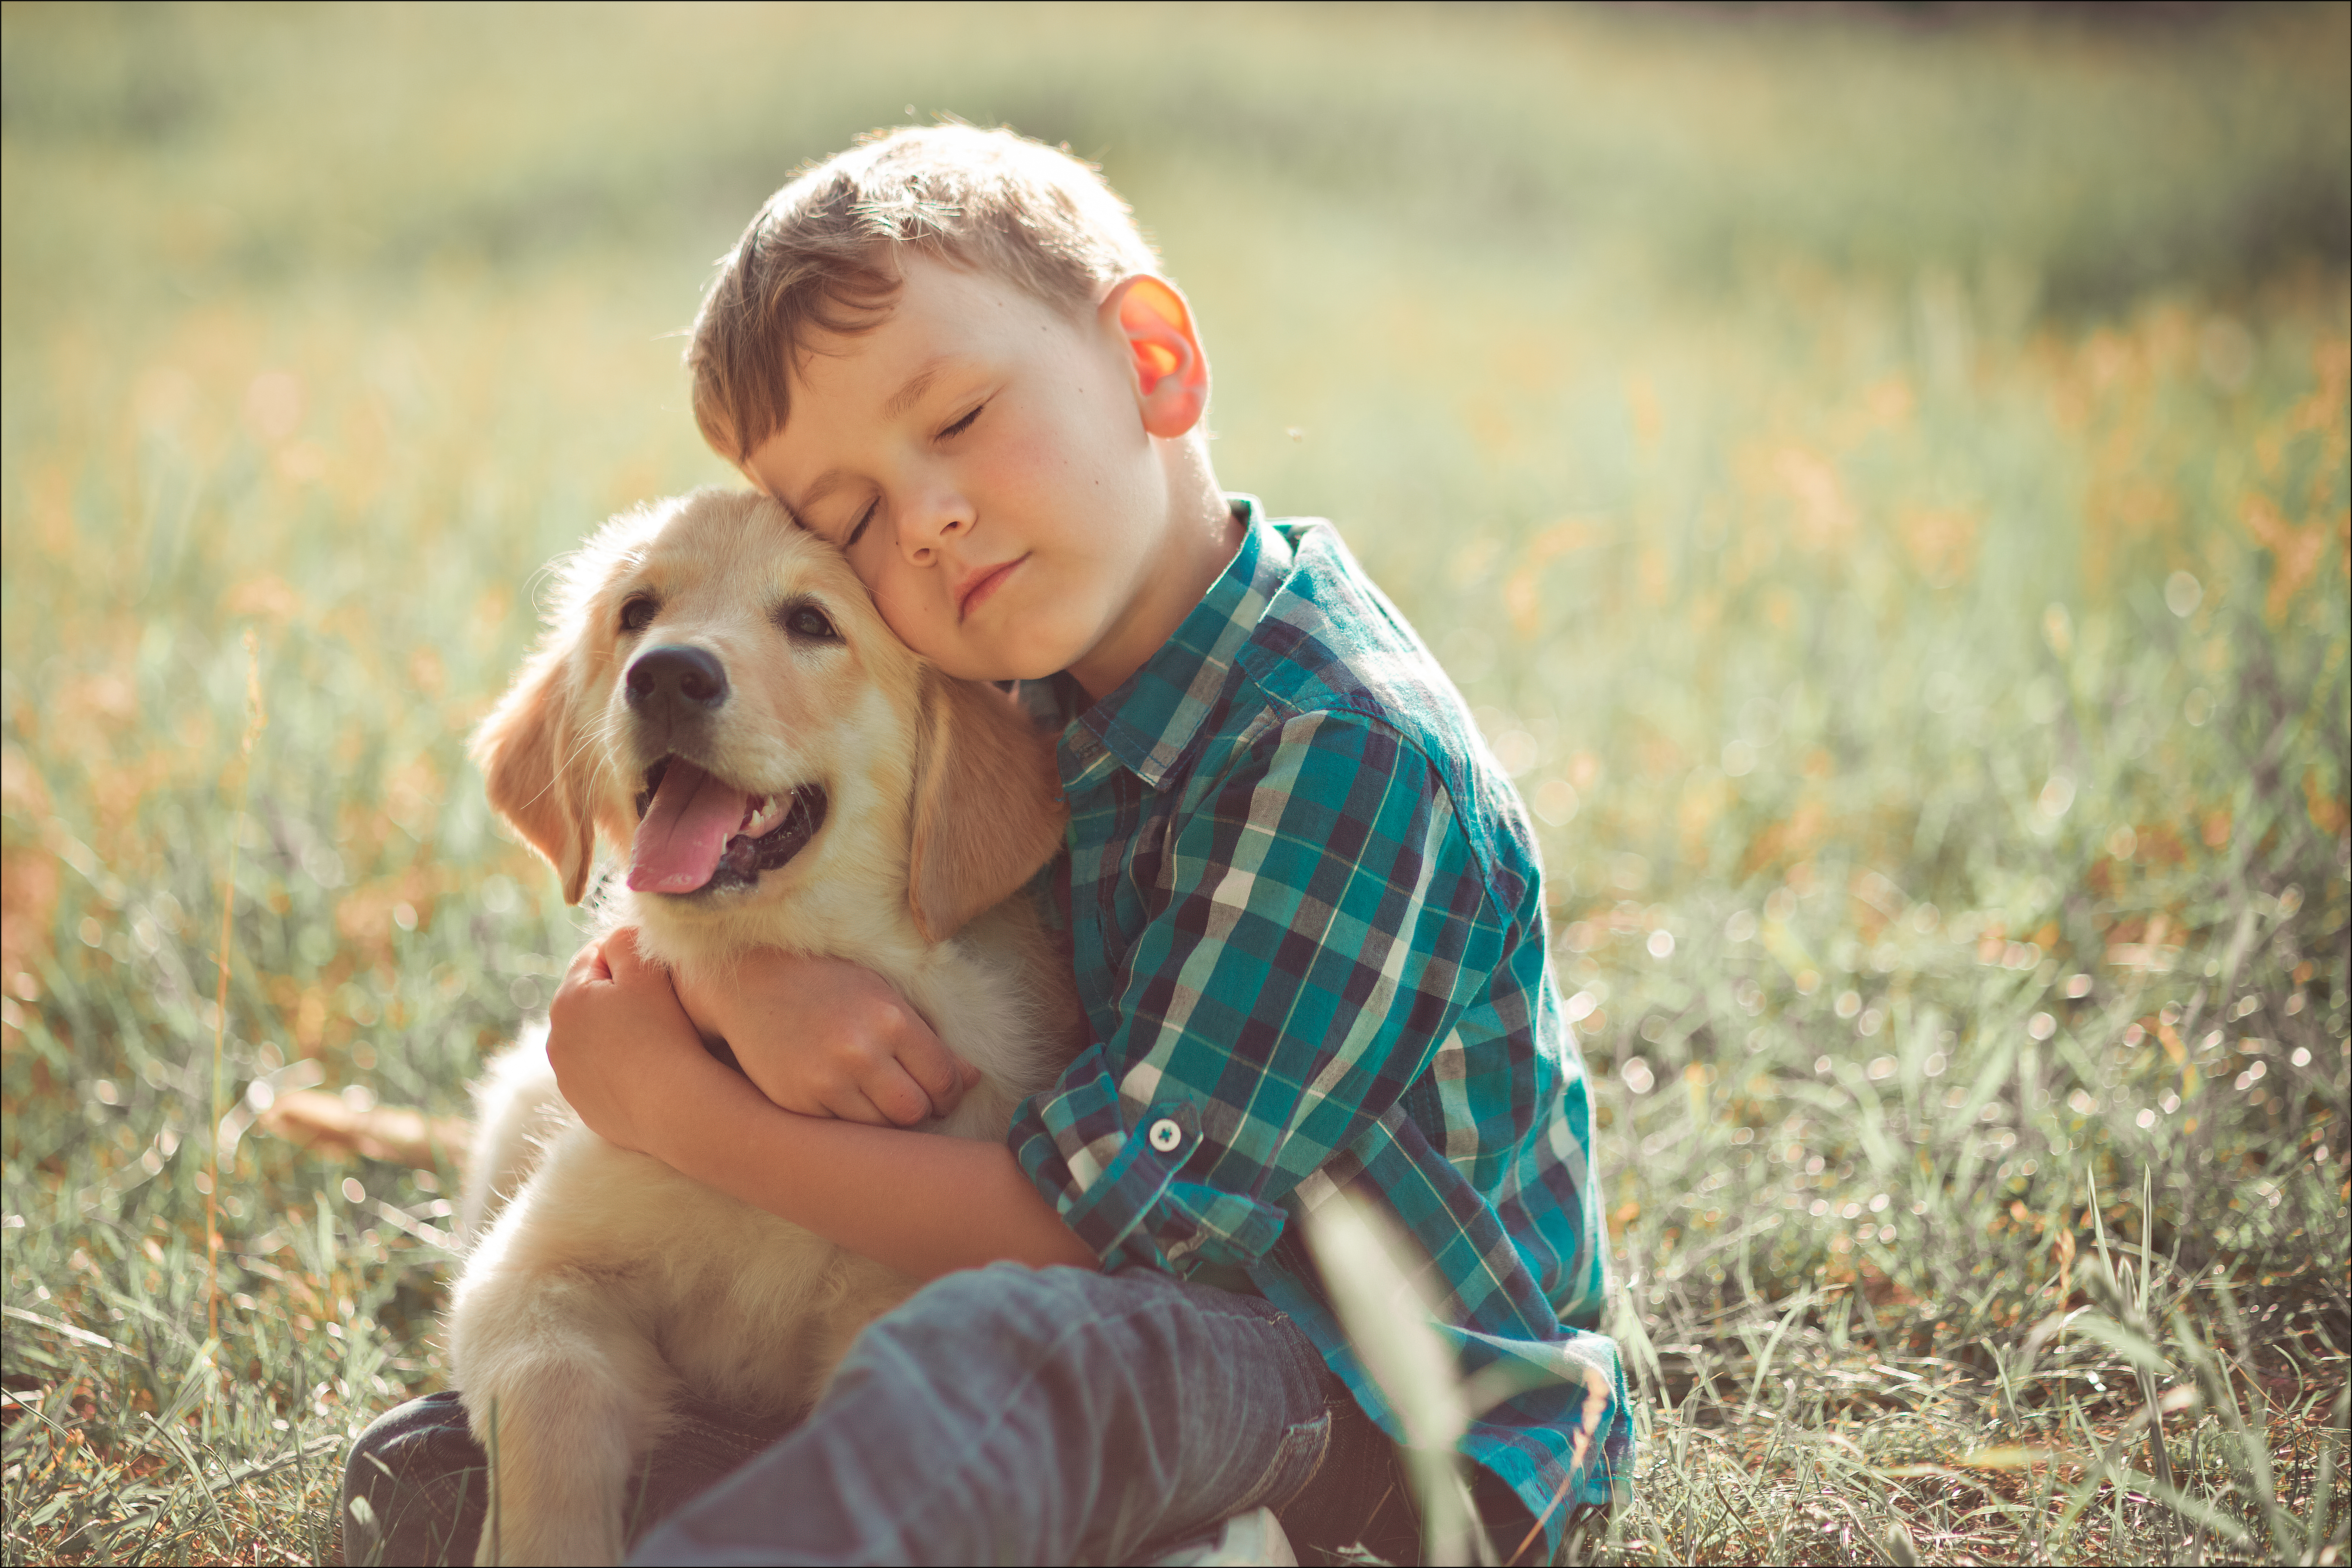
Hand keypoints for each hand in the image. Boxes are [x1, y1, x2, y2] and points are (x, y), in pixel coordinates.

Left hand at [545, 927, 706, 1155]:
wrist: (674, 1105)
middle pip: (589, 999)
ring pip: (592, 1037)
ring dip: (614, 1031)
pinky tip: (646, 1069)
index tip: (658, 967)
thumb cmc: (664, 1031)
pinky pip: (599, 1072)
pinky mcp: (584, 1104)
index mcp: (567, 999)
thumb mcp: (647, 970)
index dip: (628, 955)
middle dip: (617, 994)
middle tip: (659, 1000)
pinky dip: (617, 1066)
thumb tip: (616, 937)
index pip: (594, 956)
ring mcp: (567, 1076)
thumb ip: (625, 940)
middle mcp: (556, 1038)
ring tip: (653, 1037)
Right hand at [670, 950, 979, 1127]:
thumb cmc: (831, 986)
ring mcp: (826, 1080)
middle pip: (916, 1112)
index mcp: (891, 1019)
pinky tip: (847, 1102)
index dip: (951, 1093)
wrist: (753, 982)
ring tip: (880, 1100)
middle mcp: (860, 1052)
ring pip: (881, 1130)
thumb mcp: (885, 997)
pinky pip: (843, 1132)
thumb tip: (975, 1079)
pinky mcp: (798, 1102)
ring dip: (888, 1122)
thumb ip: (931, 1039)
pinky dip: (852, 1125)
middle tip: (914, 1101)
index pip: (944, 1079)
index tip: (943, 1093)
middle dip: (922, 1111)